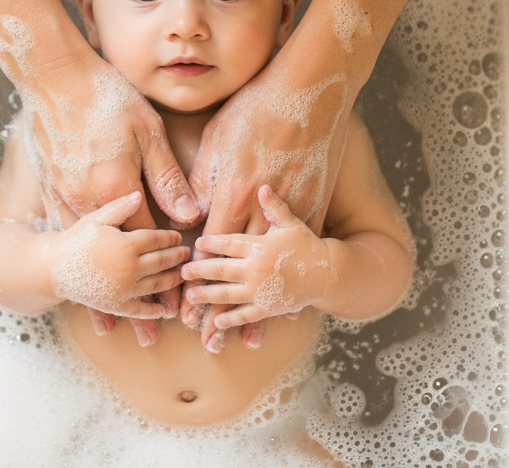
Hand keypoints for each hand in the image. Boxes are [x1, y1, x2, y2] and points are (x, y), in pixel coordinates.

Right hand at [0, 23, 199, 336]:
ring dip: (102, 292)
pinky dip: (76, 264)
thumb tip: (188, 216)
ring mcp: (64, 197)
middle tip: (154, 333)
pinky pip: (64, 236)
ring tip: (113, 328)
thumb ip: (166, 176)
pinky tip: (80, 284)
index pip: (149, 240)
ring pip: (89, 256)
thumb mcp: (147, 131)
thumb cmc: (108, 99)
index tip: (181, 303)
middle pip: (118, 258)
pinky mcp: (49, 189)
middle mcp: (89, 200)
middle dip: (137, 297)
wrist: (54, 79)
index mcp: (118, 186)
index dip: (167, 273)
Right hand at [49, 192, 188, 332]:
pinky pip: (140, 310)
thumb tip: (139, 195)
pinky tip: (164, 310)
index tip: (178, 237)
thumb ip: (120, 207)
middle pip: (161, 262)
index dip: (170, 238)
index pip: (157, 240)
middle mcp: (129, 268)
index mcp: (127, 244)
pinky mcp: (115, 306)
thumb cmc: (77, 238)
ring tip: (180, 275)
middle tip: (186, 254)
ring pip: (156, 285)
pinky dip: (154, 311)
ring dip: (172, 280)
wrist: (54, 267)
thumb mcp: (98, 218)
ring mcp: (123, 290)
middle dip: (176, 257)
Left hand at [181, 187, 329, 348]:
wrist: (326, 273)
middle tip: (182, 272)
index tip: (196, 244)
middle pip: (221, 270)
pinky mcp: (267, 308)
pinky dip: (230, 320)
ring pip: (227, 294)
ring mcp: (260, 290)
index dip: (211, 244)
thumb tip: (263, 186)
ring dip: (207, 296)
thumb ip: (274, 206)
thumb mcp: (290, 222)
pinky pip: (244, 315)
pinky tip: (216, 323)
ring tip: (191, 297)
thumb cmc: (306, 244)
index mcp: (259, 246)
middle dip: (200, 271)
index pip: (228, 244)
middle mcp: (256, 269)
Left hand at [187, 37, 353, 347]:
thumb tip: (188, 214)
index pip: (208, 248)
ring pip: (269, 266)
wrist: (310, 88)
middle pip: (237, 266)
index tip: (182, 309)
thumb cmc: (256, 107)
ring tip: (243, 338)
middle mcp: (260, 204)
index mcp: (232, 188)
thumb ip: (202, 179)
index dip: (194, 282)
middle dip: (219, 303)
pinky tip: (287, 307)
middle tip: (203, 336)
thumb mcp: (217, 138)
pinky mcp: (315, 200)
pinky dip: (291, 279)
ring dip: (255, 305)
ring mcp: (292, 204)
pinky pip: (299, 250)